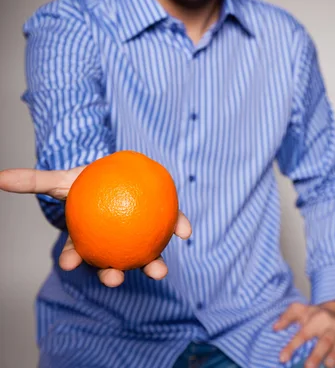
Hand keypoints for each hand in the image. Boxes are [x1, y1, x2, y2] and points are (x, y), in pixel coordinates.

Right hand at [0, 167, 191, 286]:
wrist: (112, 171)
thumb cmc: (84, 180)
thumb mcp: (60, 179)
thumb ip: (33, 181)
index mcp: (87, 238)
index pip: (76, 252)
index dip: (72, 260)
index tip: (68, 263)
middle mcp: (112, 243)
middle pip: (110, 263)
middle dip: (111, 274)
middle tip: (114, 277)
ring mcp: (137, 237)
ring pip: (143, 255)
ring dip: (152, 266)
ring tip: (158, 271)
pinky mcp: (159, 225)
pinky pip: (169, 225)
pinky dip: (178, 227)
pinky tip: (186, 231)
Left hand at [274, 301, 334, 367]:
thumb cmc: (316, 314)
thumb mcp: (299, 310)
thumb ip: (286, 317)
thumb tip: (275, 328)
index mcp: (316, 318)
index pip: (303, 334)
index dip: (292, 346)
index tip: (283, 358)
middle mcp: (331, 325)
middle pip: (324, 341)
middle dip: (317, 355)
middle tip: (308, 367)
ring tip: (329, 366)